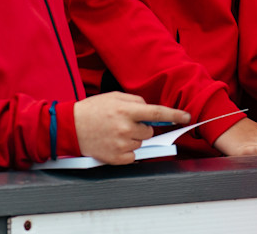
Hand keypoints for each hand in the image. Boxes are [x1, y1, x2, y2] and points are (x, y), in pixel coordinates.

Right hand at [73, 91, 189, 164]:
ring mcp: (120, 145)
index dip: (174, 115)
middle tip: (126, 123)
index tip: (187, 117)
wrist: (69, 127)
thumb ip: (136, 101)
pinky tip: (114, 143)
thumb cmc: (92, 110)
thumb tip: (151, 110)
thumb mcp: (115, 97)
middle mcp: (125, 128)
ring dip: (134, 139)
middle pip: (149, 131)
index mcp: (126, 111)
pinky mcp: (115, 158)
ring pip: (141, 143)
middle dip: (143, 127)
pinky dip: (128, 151)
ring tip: (115, 132)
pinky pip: (133, 156)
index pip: (157, 113)